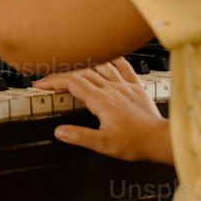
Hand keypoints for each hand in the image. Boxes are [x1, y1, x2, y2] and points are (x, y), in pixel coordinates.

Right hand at [35, 58, 173, 163]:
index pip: (72, 83)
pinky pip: (123, 65)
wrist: (160, 139)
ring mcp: (124, 85)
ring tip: (71, 64)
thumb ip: (80, 136)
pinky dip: (112, 58)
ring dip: (83, 63)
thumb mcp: (104, 144)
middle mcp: (111, 88)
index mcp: (101, 100)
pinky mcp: (135, 87)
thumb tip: (59, 131)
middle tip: (50, 77)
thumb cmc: (135, 142)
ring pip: (100, 65)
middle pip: (82, 72)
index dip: (54, 81)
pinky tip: (108, 56)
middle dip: (63, 72)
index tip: (41, 84)